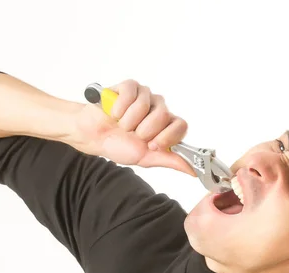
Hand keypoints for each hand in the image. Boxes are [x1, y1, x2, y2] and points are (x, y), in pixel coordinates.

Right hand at [72, 80, 195, 175]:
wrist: (94, 136)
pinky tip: (114, 113)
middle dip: (144, 130)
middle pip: (163, 115)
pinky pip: (129, 94)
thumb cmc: (120, 145)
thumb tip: (193, 170)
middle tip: (133, 134)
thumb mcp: (147, 158)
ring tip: (121, 125)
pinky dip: (118, 108)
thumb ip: (171, 160)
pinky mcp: (130, 86)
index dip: (167, 136)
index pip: (181, 125)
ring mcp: (145, 96)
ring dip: (128, 121)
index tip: (152, 145)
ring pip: (144, 106)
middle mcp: (159, 108)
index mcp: (167, 125)